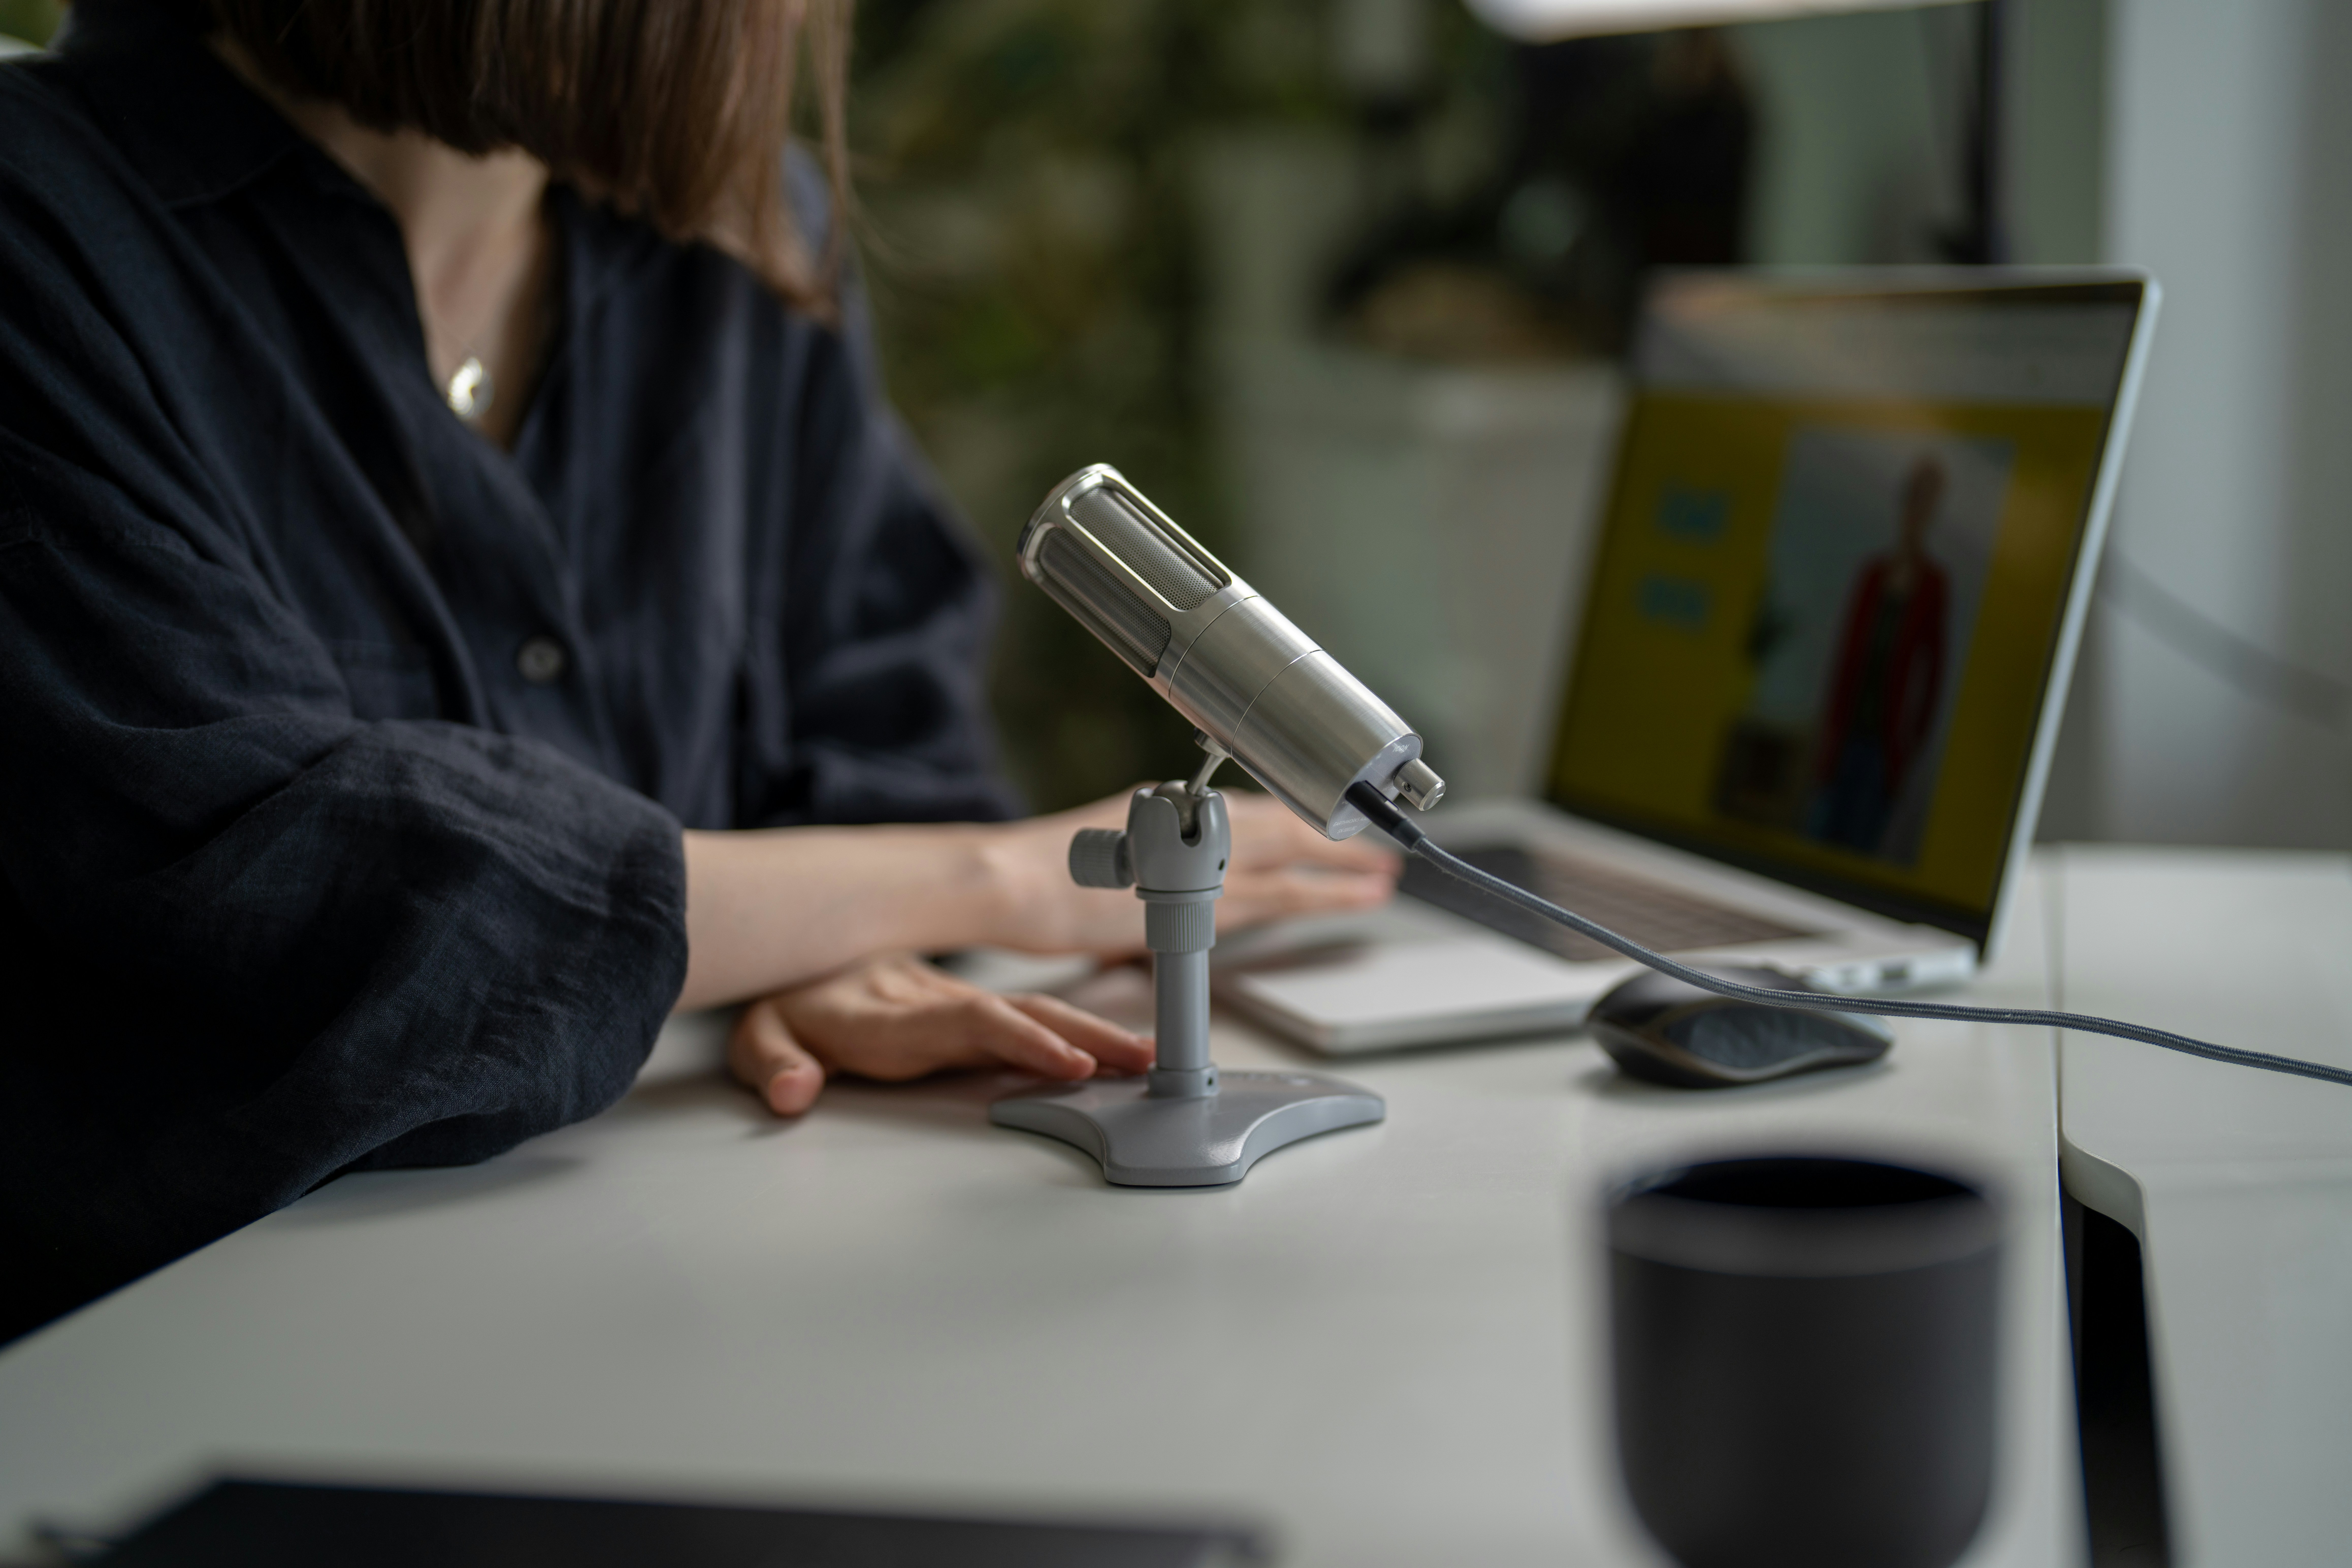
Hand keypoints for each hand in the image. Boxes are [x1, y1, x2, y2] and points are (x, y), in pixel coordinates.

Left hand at [729, 953, 1155, 1115]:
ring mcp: (951, 1001)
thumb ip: (772, 1066)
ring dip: (1090, 1032)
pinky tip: (1115, 1046)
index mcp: (885, 1012)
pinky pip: (1025, 1016)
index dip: (1019, 1040)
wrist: (793, 948)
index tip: (1069, 1063)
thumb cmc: (783, 1002)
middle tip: (1137, 1062)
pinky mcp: (965, 1009)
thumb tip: (793, 1093)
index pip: (965, 1023)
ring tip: (1145, 1056)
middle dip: (1081, 1036)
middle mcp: (928, 1000)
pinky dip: (1075, 1029)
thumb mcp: (755, 1038)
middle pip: (1016, 1013)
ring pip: (1030, 1010)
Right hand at [981, 786, 1400, 954]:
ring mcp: (1193, 861)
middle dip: (1333, 841)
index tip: (1331, 823)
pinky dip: (1311, 894)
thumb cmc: (1044, 872)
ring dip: (1337, 870)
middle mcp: (1189, 826)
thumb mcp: (1111, 852)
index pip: (1250, 810)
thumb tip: (1173, 869)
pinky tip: (1340, 898)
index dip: (1297, 820)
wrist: (1009, 881)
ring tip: (1379, 878)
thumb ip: (1150, 857)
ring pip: (1286, 859)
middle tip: (1380, 850)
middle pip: (1281, 829)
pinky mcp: (1194, 900)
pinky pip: (1270, 895)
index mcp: (1170, 808)